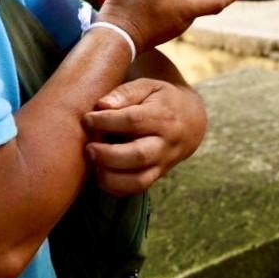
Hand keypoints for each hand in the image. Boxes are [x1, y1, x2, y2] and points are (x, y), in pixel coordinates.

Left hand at [82, 78, 207, 195]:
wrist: (191, 122)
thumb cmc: (161, 100)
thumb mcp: (148, 86)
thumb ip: (125, 92)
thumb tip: (101, 105)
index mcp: (164, 117)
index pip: (134, 121)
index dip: (107, 121)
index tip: (87, 119)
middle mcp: (166, 144)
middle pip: (138, 155)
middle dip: (108, 154)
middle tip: (88, 148)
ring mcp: (163, 164)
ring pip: (138, 180)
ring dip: (110, 177)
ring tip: (93, 163)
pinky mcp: (156, 176)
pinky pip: (136, 190)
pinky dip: (115, 187)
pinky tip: (101, 174)